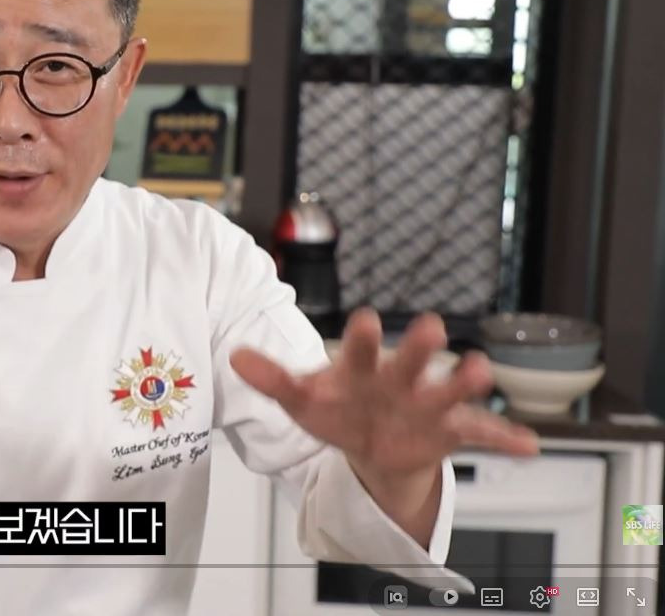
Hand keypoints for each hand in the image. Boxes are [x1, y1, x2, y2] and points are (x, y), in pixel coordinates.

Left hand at [230, 309, 538, 541]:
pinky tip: (529, 445)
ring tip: (480, 370)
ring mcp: (428, 406)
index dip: (361, 339)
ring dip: (465, 383)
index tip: (363, 319)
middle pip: (411, 363)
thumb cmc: (338, 408)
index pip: (359, 351)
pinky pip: (483, 436)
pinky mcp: (449, 433)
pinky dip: (506, 439)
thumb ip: (272, 379)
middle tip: (432, 328)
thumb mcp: (302, 398)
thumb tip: (234, 357)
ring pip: (449, 393)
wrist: (370, 439)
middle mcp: (401, 381)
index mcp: (363, 369)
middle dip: (420, 349)